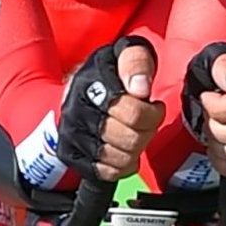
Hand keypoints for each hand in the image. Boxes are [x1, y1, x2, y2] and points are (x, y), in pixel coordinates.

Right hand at [56, 36, 163, 184]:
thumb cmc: (109, 73)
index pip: (133, 114)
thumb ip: (136, 62)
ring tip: (136, 133)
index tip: (154, 105)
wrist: (77, 90)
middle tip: (147, 121)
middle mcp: (76, 112)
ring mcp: (71, 136)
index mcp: (90, 84)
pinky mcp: (71, 155)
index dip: (153, 113)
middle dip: (148, 131)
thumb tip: (140, 89)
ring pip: (120, 158)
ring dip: (137, 149)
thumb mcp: (125, 54)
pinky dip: (124, 165)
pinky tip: (125, 149)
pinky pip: (108, 172)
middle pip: (130, 139)